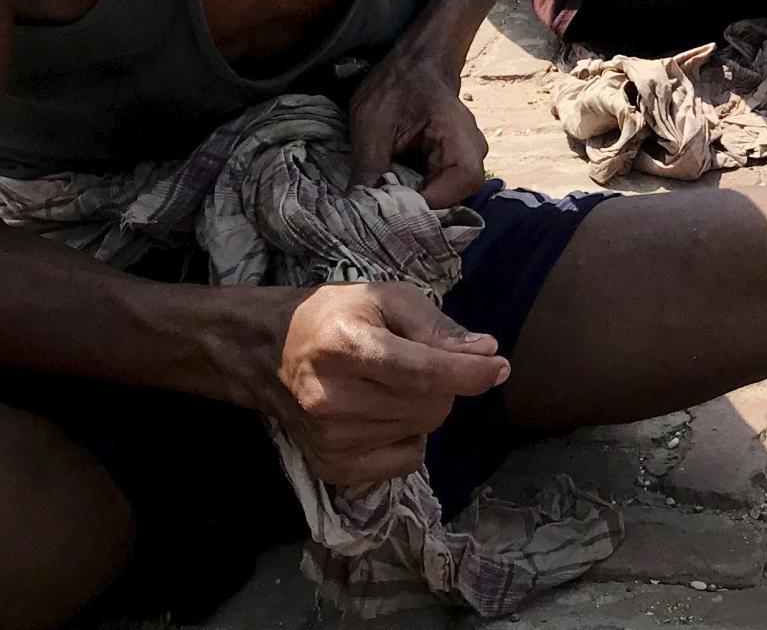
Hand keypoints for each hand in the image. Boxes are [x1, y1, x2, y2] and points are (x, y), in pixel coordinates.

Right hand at [267, 283, 508, 486]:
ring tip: (392, 385)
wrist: (267, 352)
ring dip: (425, 408)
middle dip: (444, 383)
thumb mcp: (384, 298)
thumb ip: (436, 326)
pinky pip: (406, 461)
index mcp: (347, 347)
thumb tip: (486, 352)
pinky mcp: (332, 468)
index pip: (422, 372)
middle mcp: (335, 399)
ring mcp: (331, 440)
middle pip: (431, 405)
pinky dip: (410, 437)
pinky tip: (385, 415)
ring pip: (422, 431)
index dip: (470, 373)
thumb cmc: (333, 316)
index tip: (499, 367)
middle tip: (421, 362)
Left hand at [350, 35, 489, 206]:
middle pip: (454, 201)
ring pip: (445, 202)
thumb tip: (353, 208)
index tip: (389, 215)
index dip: (426, 206)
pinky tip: (389, 199)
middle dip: (415, 214)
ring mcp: (464, 162)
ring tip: (381, 211)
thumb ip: (368, 166)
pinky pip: (437, 193)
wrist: (415, 64)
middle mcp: (472, 154)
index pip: (459, 186)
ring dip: (413, 209)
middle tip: (378, 219)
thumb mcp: (372, 121)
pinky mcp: (450, 168)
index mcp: (459, 136)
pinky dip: (413, 199)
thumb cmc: (396, 84)